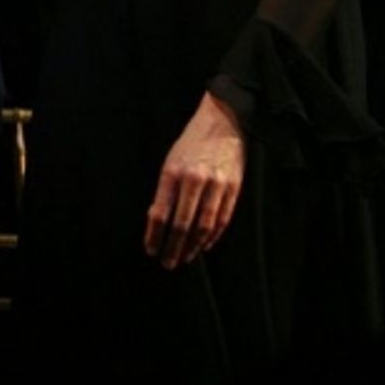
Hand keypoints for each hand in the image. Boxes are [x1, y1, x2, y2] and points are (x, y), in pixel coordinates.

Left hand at [144, 93, 245, 270]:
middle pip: (181, 224)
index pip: (160, 212)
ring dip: (193, 247)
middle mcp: (194, 180)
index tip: (150, 250)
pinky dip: (212, 236)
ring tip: (185, 258)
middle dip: (173, 247)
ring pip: (203, 226)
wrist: (223, 121)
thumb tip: (158, 221)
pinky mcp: (233, 188)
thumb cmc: (191, 143)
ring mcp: (216, 185)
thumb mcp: (170, 161)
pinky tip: (204, 245)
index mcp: (172, 172)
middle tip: (167, 262)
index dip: (154, 235)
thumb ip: (165, 190)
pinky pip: (222, 219)